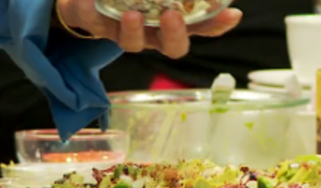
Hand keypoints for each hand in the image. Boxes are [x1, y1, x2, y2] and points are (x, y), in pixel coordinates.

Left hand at [56, 0, 241, 57]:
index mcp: (171, 22)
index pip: (202, 28)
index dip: (217, 25)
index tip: (232, 13)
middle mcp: (152, 33)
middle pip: (171, 47)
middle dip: (175, 35)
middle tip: (172, 17)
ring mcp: (122, 32)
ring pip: (131, 43)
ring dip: (133, 30)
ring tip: (131, 12)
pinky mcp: (92, 22)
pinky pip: (90, 20)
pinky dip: (88, 8)